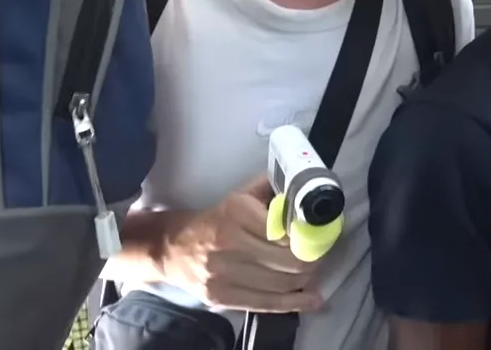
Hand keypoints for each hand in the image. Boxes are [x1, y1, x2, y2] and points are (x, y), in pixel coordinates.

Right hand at [157, 176, 322, 312]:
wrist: (172, 248)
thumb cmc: (214, 220)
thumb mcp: (239, 196)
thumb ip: (270, 189)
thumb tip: (303, 187)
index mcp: (236, 212)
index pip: (286, 231)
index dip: (308, 236)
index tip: (319, 235)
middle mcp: (229, 243)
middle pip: (288, 260)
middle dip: (311, 259)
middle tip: (319, 254)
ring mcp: (224, 274)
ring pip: (282, 283)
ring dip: (305, 280)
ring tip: (312, 271)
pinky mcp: (222, 297)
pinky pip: (267, 304)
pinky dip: (295, 303)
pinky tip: (312, 300)